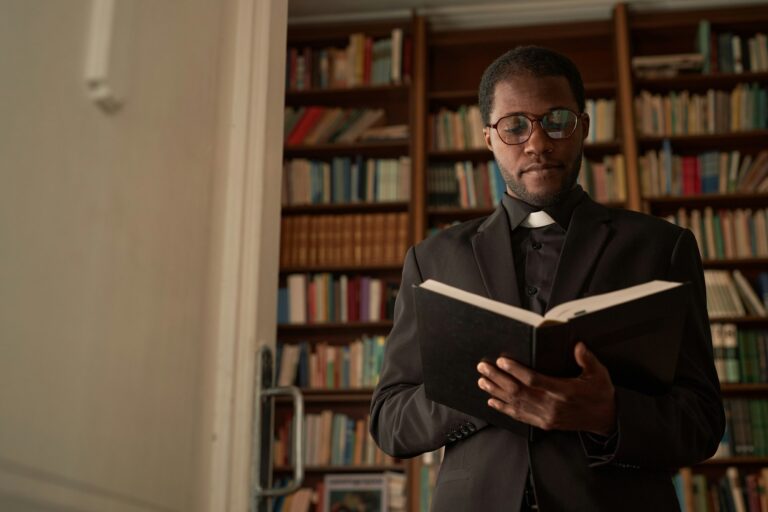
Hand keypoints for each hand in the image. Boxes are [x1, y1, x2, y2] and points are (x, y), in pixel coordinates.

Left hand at [476, 342, 615, 434]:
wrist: (605, 420)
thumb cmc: (600, 394)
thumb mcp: (599, 374)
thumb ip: (586, 359)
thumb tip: (577, 345)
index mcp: (564, 391)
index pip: (533, 380)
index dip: (515, 370)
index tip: (501, 360)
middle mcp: (552, 406)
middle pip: (518, 391)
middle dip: (498, 378)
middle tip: (483, 367)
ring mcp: (546, 417)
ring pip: (515, 404)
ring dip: (496, 392)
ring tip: (482, 381)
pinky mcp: (544, 424)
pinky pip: (520, 416)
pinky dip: (504, 409)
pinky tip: (492, 401)